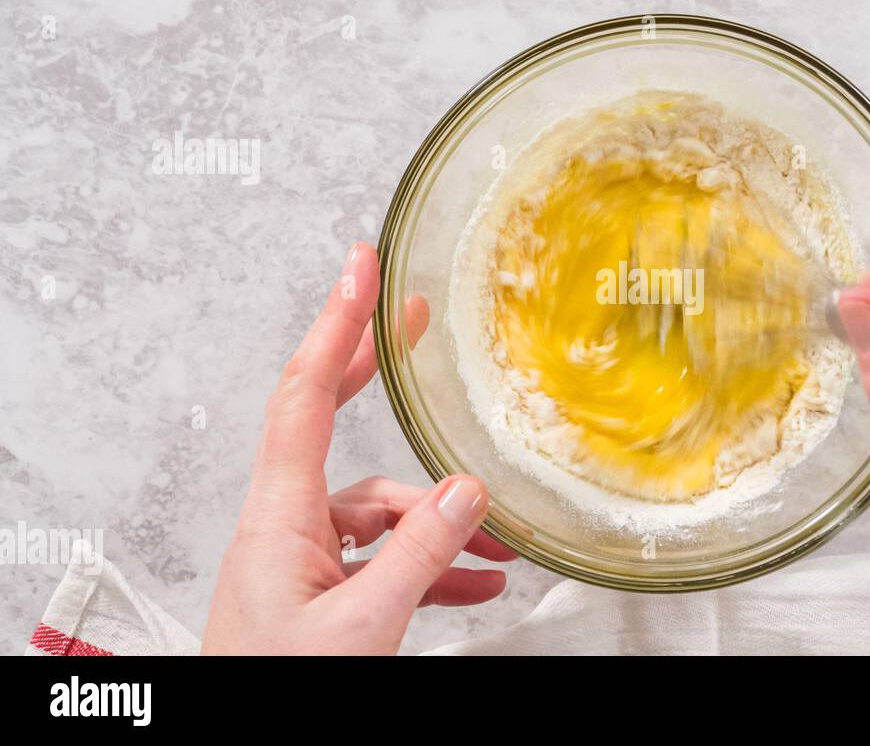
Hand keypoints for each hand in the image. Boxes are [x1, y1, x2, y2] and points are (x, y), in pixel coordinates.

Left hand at [203, 243, 515, 654]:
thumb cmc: (280, 692)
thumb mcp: (361, 626)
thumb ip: (418, 554)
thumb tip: (465, 490)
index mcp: (278, 519)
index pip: (303, 396)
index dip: (335, 325)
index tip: (361, 269)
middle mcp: (287, 529)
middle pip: (333, 426)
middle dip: (374, 374)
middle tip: (411, 322)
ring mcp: (306, 563)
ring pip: (382, 512)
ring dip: (440, 520)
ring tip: (498, 543)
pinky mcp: (325, 596)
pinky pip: (386, 560)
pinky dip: (432, 564)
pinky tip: (477, 582)